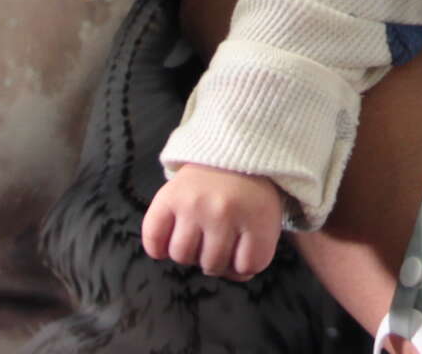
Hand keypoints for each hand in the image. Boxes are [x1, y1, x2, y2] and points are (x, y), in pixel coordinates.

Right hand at [142, 162, 288, 280]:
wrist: (231, 146)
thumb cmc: (249, 192)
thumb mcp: (267, 216)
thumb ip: (255, 252)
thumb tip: (235, 276)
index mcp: (257, 215)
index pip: (250, 266)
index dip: (246, 261)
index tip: (246, 241)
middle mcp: (224, 211)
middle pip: (213, 265)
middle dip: (216, 257)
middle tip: (220, 233)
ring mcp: (193, 204)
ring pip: (182, 256)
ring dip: (189, 251)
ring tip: (198, 232)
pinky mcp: (167, 197)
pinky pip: (153, 241)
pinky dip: (158, 247)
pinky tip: (171, 236)